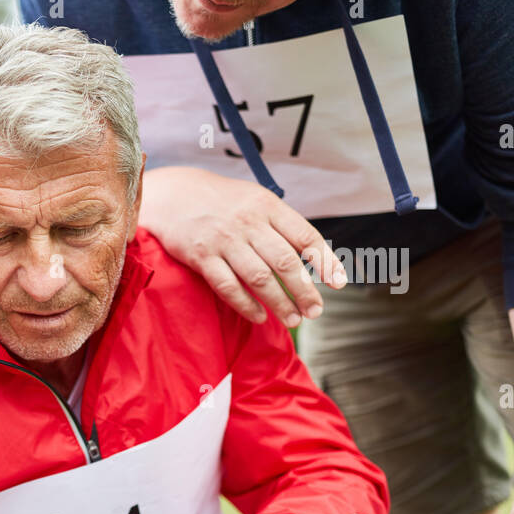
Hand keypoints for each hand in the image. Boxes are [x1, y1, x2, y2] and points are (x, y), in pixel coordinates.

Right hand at [139, 167, 347, 326]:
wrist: (174, 194)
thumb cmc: (222, 202)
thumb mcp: (255, 201)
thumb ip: (281, 225)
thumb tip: (314, 256)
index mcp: (267, 206)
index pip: (305, 236)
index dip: (325, 261)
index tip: (339, 283)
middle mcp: (248, 222)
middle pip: (285, 262)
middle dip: (305, 291)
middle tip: (316, 311)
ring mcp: (224, 240)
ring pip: (259, 278)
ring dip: (280, 303)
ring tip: (294, 319)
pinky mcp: (201, 256)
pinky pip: (228, 286)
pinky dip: (246, 305)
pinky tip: (260, 318)